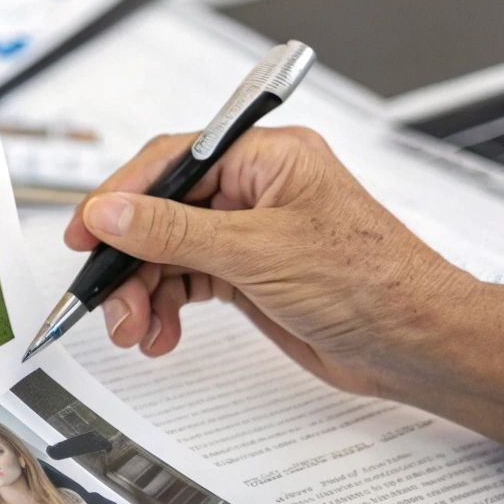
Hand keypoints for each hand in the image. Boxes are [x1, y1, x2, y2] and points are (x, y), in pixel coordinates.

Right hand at [64, 127, 503, 440]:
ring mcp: (251, 233)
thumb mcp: (256, 253)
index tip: (86, 231)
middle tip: (107, 300)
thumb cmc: (371, 284)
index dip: (121, 196)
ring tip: (136, 330)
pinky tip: (162, 333)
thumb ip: (173, 231)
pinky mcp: (251, 274)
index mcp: (266, 158)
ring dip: (144, 293)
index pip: (172, 161)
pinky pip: (189, 282)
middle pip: (162, 213)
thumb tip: (109, 213)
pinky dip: (168, 308)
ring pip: (170, 254)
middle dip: (130, 261)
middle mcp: (256, 190)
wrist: (417, 345)